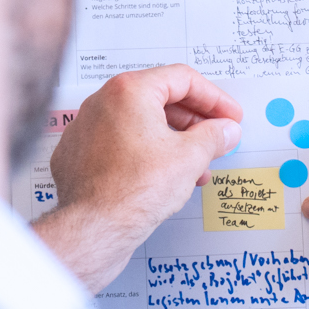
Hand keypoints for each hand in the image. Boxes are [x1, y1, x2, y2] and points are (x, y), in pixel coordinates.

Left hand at [34, 66, 241, 293]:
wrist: (94, 228)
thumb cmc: (131, 190)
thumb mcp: (190, 157)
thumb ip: (213, 137)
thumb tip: (225, 131)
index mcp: (129, 91)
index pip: (182, 79)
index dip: (214, 98)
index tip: (228, 115)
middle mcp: (103, 103)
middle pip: (160, 99)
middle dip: (194, 122)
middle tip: (216, 137)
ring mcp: (87, 129)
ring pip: (141, 125)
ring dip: (174, 141)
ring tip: (197, 166)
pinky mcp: (80, 155)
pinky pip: (121, 145)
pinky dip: (147, 154)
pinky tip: (165, 177)